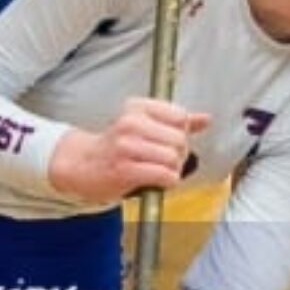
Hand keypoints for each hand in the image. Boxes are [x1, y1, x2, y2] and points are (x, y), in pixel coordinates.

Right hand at [48, 98, 209, 202]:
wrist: (84, 165)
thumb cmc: (118, 147)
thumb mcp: (145, 126)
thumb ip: (176, 122)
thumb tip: (206, 118)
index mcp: (137, 107)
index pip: (180, 116)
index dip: (181, 133)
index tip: (167, 141)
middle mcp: (130, 122)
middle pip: (180, 139)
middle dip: (179, 155)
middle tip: (164, 160)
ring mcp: (126, 146)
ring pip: (174, 158)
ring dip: (173, 170)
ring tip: (158, 170)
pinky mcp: (125, 169)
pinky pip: (165, 176)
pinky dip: (167, 182)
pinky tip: (156, 180)